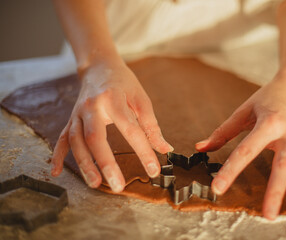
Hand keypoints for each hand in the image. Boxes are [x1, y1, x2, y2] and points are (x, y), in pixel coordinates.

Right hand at [51, 55, 172, 192]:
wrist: (99, 66)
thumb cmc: (123, 83)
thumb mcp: (141, 99)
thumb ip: (151, 125)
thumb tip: (165, 148)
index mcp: (113, 100)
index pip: (130, 129)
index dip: (143, 151)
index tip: (153, 170)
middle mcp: (92, 107)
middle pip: (96, 137)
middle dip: (106, 163)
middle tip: (118, 185)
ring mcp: (78, 114)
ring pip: (76, 141)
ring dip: (84, 164)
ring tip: (95, 184)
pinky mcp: (71, 119)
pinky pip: (62, 138)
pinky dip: (58, 155)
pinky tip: (56, 172)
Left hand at [196, 71, 285, 220]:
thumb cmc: (267, 97)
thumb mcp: (244, 111)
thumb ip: (223, 131)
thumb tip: (201, 147)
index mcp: (269, 124)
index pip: (246, 151)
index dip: (231, 170)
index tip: (218, 188)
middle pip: (282, 166)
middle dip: (276, 191)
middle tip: (268, 215)